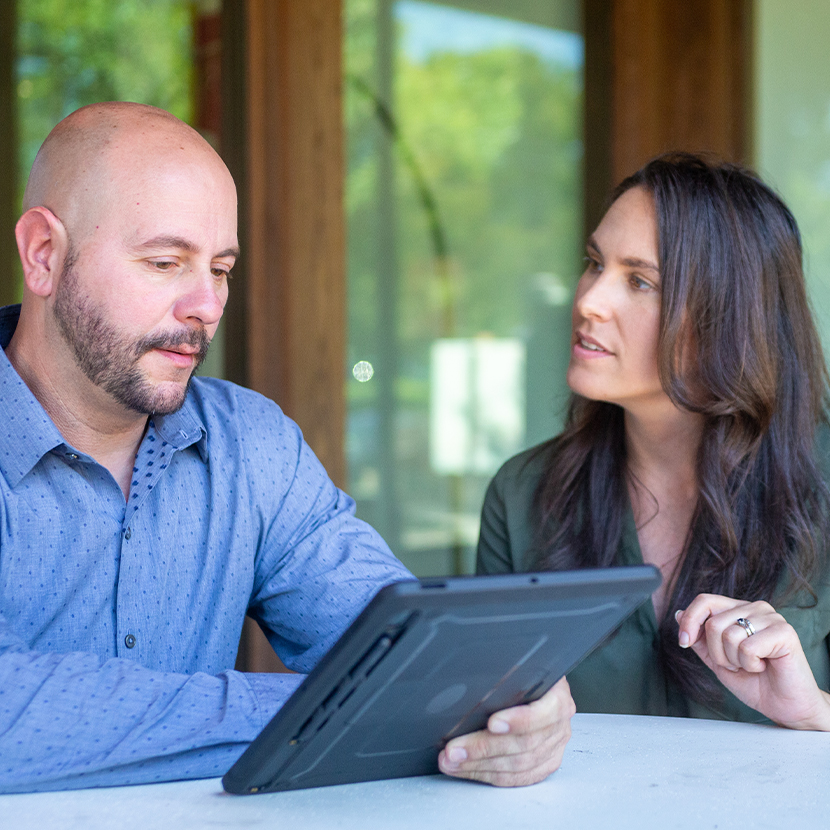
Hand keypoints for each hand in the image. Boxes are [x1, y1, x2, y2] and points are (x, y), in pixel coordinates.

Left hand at [437, 676, 574, 786]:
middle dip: (483, 748)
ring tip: (453, 761)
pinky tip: (467, 769)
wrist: (539, 689)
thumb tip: (478, 682)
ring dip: (479, 765)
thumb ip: (506, 676)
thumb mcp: (520, 668)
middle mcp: (559, 726)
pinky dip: (487, 774)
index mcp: (557, 698)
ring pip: (516, 766)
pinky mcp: (543, 766)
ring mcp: (552, 749)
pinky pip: (515, 778)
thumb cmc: (525, 677)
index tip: (492, 723)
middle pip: (524, 744)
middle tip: (455, 749)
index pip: (543, 713)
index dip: (518, 720)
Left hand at [676, 593, 829, 729]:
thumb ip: (699, 638)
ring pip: (728, 635)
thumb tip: (679, 613)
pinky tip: (764, 666)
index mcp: (738, 610)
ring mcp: (771, 617)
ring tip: (752, 665)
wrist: (784, 707)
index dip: (690, 621)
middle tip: (737, 664)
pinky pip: (748, 647)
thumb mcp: (716, 659)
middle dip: (717, 653)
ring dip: (734, 660)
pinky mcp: (785, 632)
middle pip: (713, 622)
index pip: (704, 601)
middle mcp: (755, 608)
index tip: (684, 643)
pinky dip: (750, 664)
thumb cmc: (754, 682)